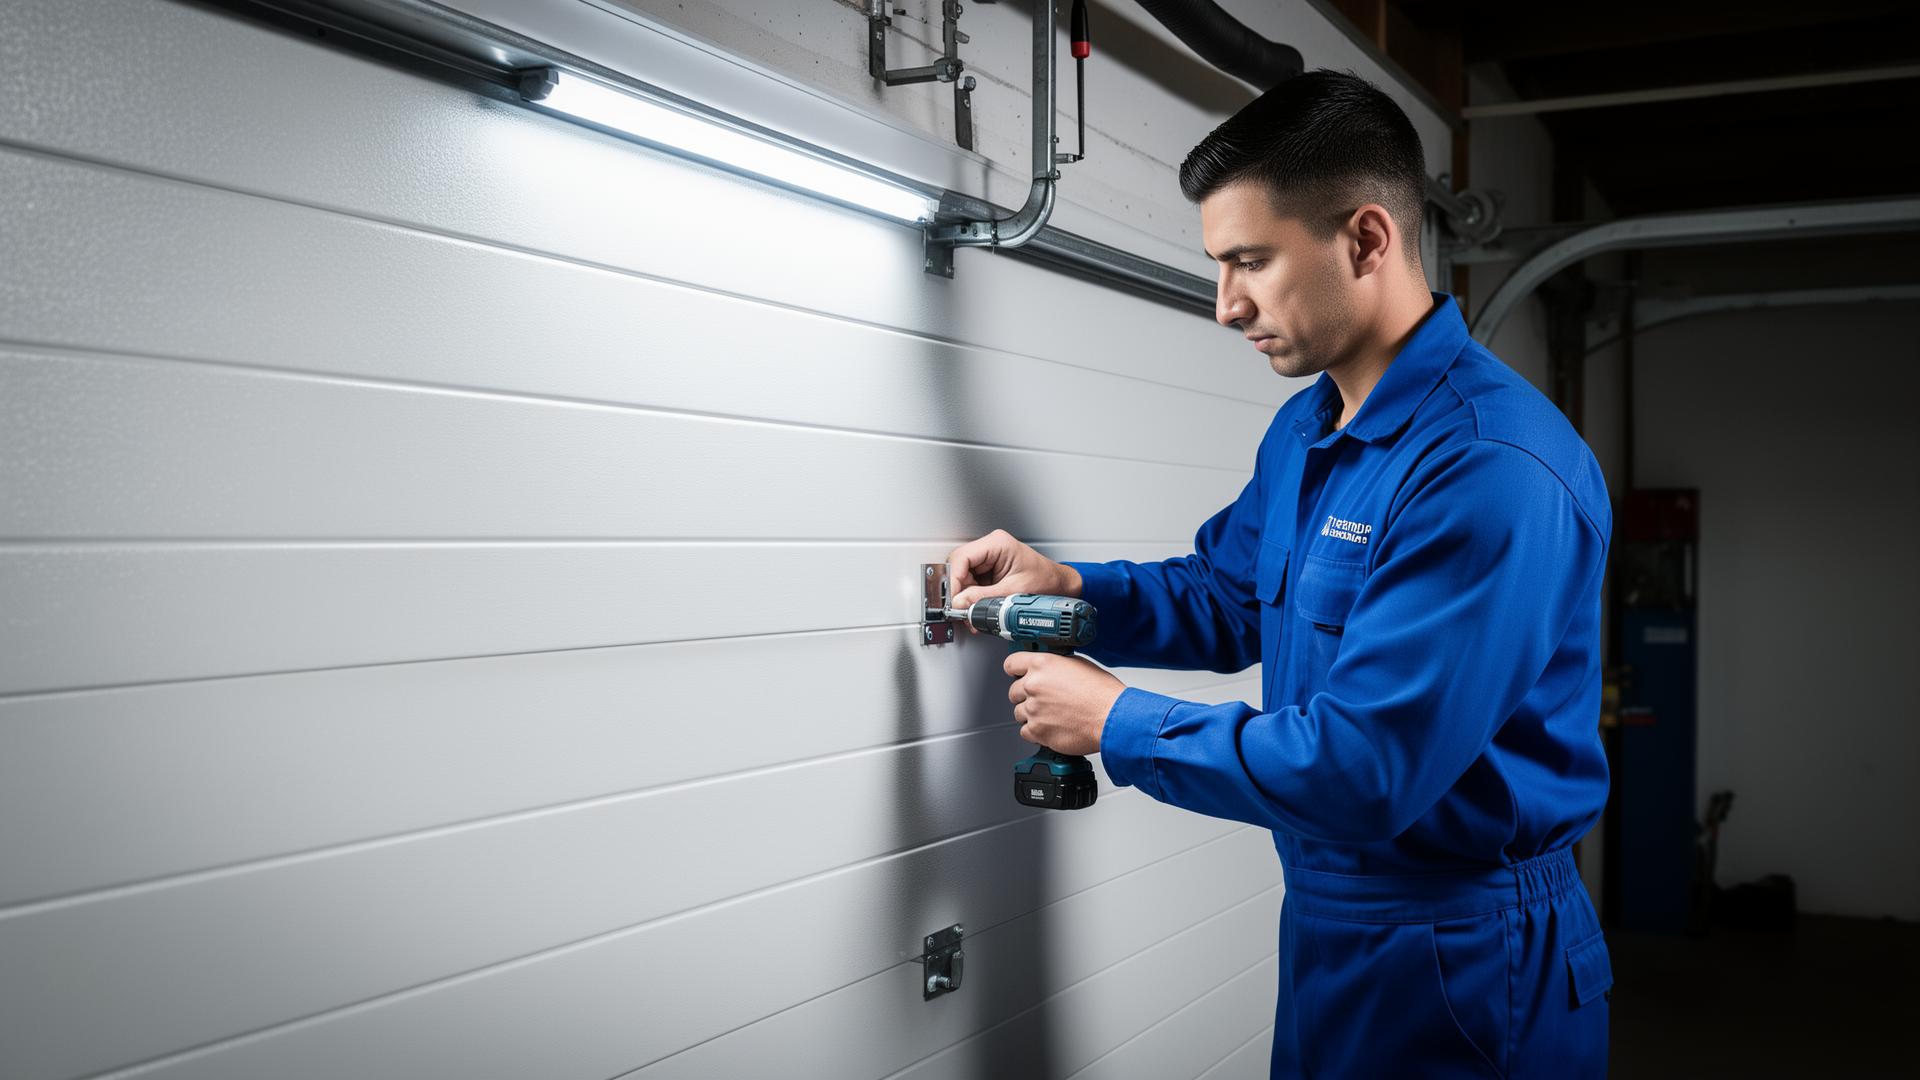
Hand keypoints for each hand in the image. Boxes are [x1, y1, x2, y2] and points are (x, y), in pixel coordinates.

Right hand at [947, 529, 1081, 615]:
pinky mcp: (988, 570)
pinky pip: (971, 583)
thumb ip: (984, 598)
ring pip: (963, 577)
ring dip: (965, 597)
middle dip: (959, 591)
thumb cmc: (1046, 580)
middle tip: (962, 609)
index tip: (954, 599)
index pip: (962, 558)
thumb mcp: (1013, 591)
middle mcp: (990, 548)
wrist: (1059, 586)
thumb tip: (961, 603)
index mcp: (997, 544)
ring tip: (973, 611)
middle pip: (959, 567)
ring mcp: (988, 559)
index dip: (954, 580)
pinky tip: (977, 608)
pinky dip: (972, 598)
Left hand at [1005, 651, 1123, 756]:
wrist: (1111, 718)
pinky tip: (1052, 726)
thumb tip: (1049, 670)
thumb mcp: (1079, 665)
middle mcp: (1034, 685)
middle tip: (1044, 699)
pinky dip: (1036, 731)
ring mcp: (1033, 709)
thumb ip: (1056, 666)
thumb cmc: (1102, 693)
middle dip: (1026, 695)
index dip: (1015, 670)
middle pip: (1014, 691)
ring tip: (1053, 715)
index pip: (1012, 663)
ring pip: (1019, 712)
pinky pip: (1025, 732)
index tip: (1017, 674)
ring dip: (1031, 714)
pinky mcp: (1037, 730)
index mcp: (1043, 665)